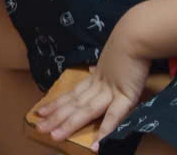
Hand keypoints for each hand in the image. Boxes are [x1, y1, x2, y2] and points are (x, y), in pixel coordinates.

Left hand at [34, 23, 150, 149]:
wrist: (137, 33)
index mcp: (96, 76)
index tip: (40, 111)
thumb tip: (94, 69)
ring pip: (86, 110)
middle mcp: (99, 85)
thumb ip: (103, 66)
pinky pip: (114, 115)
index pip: (72, 93)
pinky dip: (105, 130)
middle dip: (56, 117)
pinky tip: (96, 145)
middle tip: (38, 128)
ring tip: (55, 136)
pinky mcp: (126, 95)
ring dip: (70, 124)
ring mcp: (110, 90)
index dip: (56, 103)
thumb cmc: (128, 41)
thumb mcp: (111, 55)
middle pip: (74, 103)